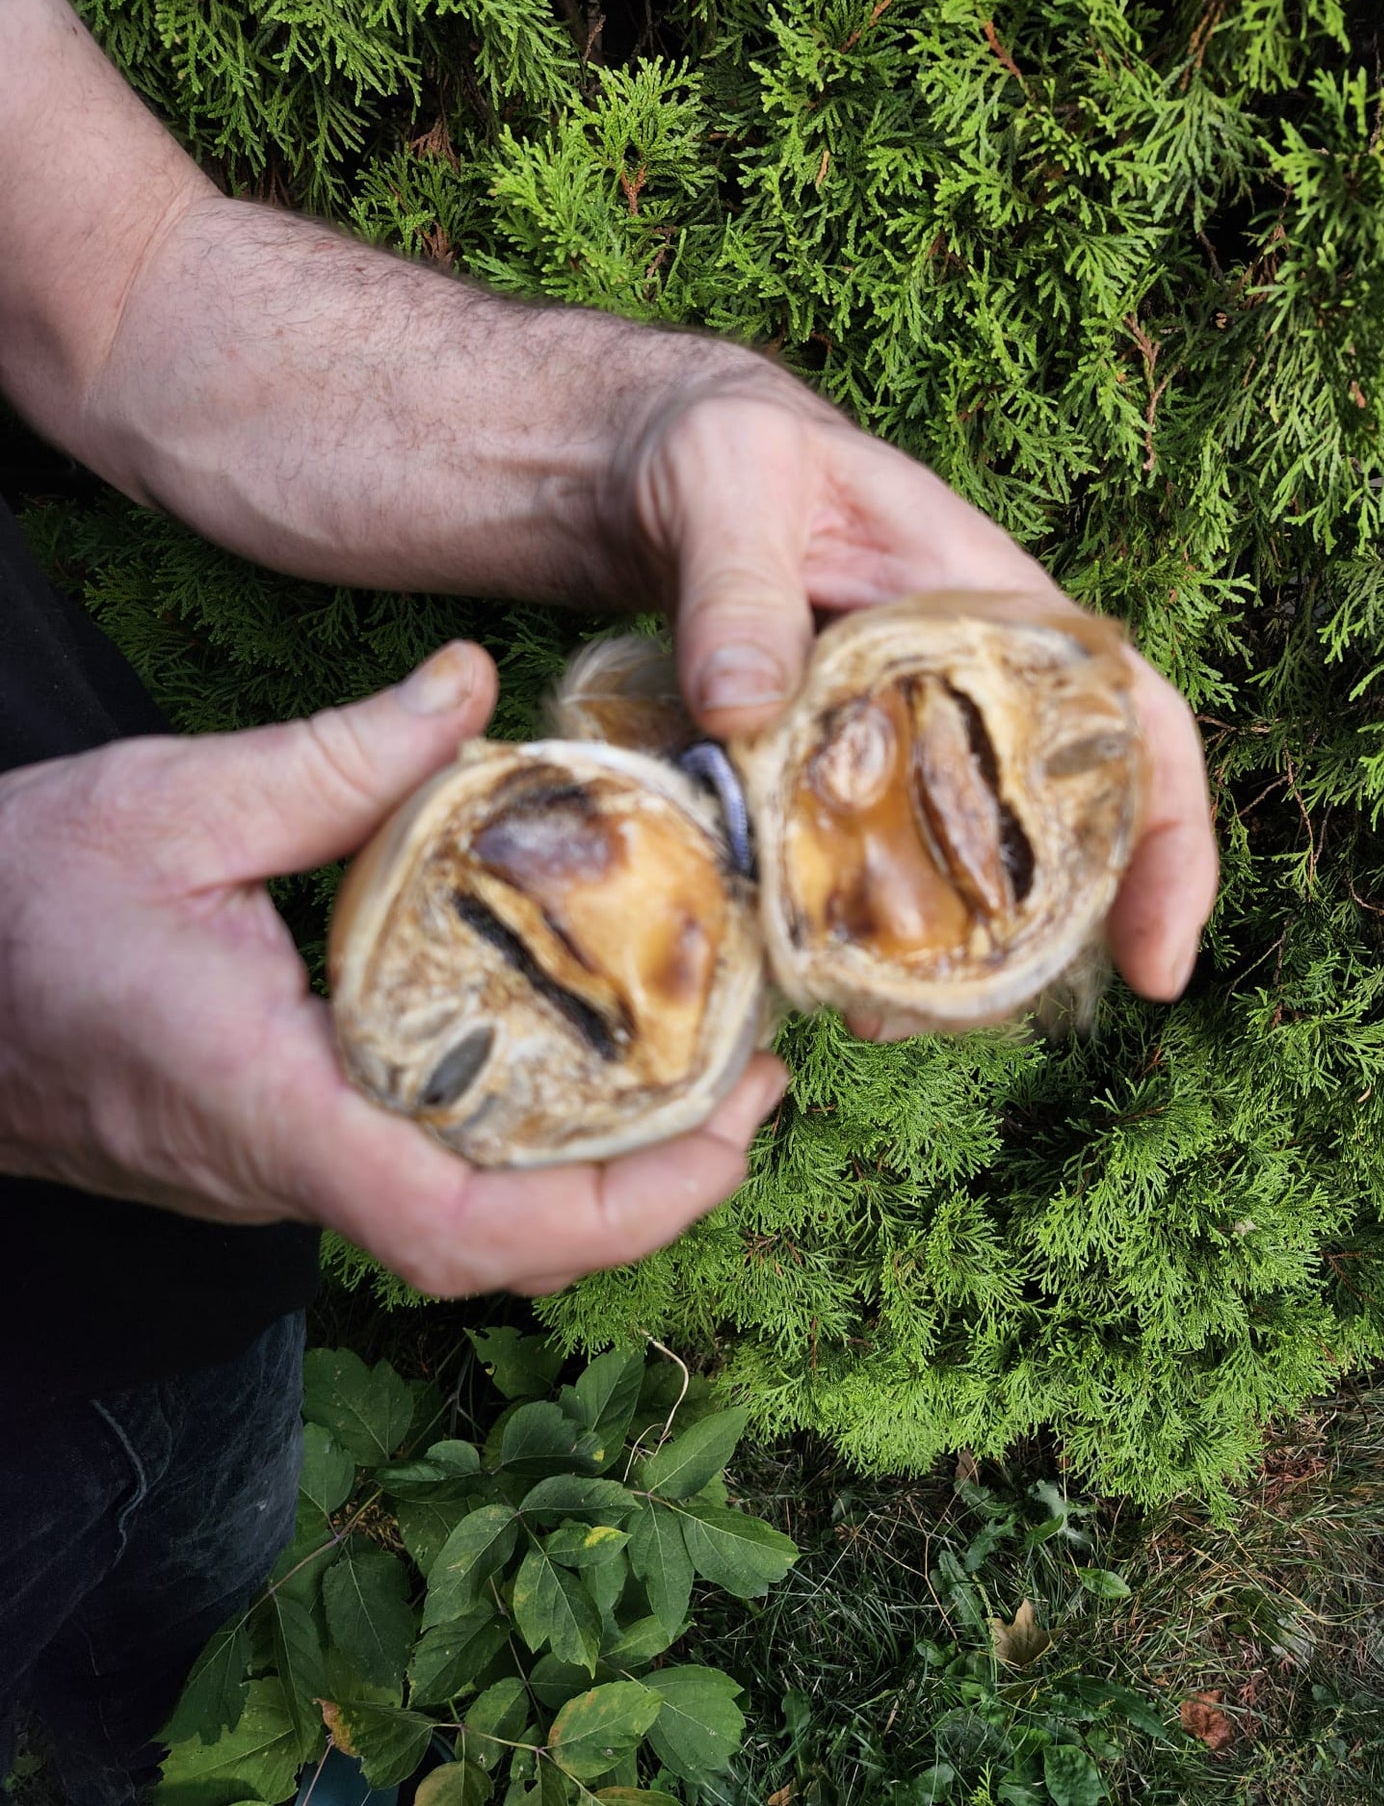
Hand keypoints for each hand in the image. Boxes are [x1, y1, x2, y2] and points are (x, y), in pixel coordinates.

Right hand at [0, 644, 785, 1296]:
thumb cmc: (8, 904)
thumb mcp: (169, 800)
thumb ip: (332, 758)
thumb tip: (470, 688)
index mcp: (261, 1101)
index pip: (456, 1226)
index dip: (614, 1208)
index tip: (724, 1131)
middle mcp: (285, 1169)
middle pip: (499, 1247)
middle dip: (651, 1191)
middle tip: (756, 1082)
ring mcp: (284, 1172)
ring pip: (475, 1225)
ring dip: (605, 1172)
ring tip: (704, 1066)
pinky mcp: (282, 1146)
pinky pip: (432, 1176)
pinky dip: (534, 1142)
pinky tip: (584, 1054)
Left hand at [619, 373, 1216, 1001]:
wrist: (651, 467)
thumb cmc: (722, 451)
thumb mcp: (727, 489)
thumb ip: (737, 589)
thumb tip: (744, 710)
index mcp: (992, 605)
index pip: (1130, 719)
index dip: (1169, 839)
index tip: (1158, 961)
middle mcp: (963, 683)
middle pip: (1052, 826)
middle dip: (1037, 939)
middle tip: (965, 1026)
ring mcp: (894, 732)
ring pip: (955, 862)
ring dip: (933, 952)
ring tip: (869, 1015)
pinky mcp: (823, 765)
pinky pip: (856, 856)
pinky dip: (844, 918)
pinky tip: (799, 967)